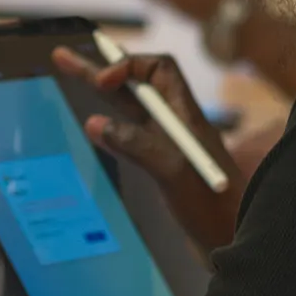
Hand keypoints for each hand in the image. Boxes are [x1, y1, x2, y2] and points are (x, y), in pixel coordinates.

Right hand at [54, 45, 242, 253]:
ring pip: (130, 109)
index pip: (158, 68)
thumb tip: (94, 123)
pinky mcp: (163, 167)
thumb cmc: (213, 206)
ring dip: (101, 93)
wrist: (234, 240)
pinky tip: (95, 126)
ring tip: (70, 75)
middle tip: (61, 56)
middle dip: (100, 68)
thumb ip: (135, 144)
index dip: (129, 66)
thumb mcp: (172, 171)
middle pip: (136, 84)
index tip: (102, 83)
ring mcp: (168, 145)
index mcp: (184, 114)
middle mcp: (176, 123)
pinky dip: (111, 124)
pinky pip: (131, 135)